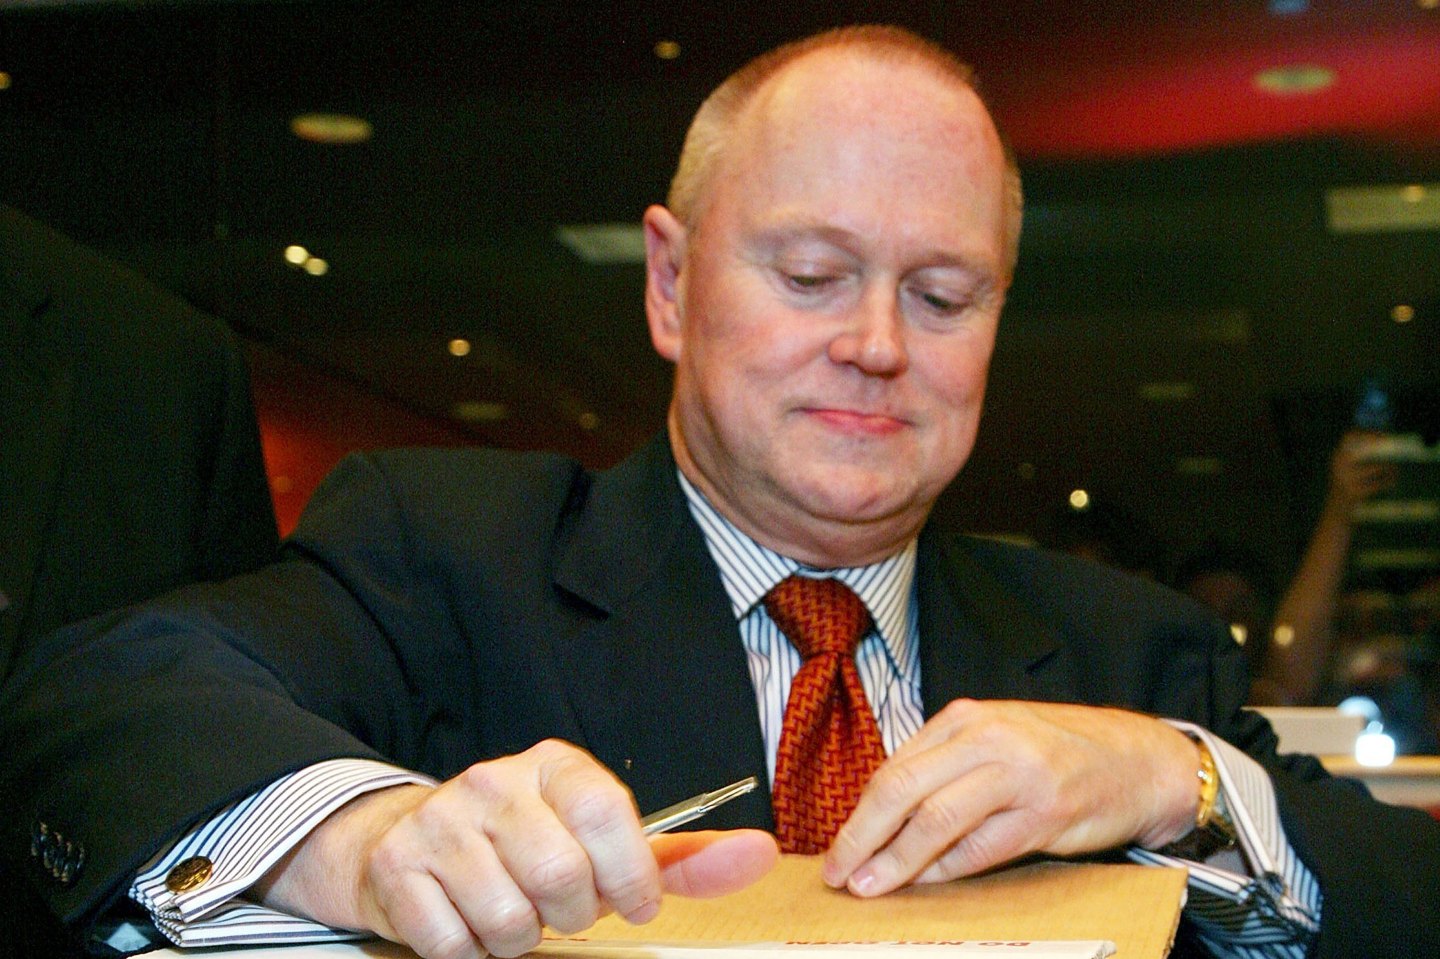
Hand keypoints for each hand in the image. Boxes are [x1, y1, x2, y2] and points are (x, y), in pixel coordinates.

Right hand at [253, 740, 777, 958]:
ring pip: (510, 919)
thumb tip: (761, 854)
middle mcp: (493, 782)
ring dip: (522, 939)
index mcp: (552, 766)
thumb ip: (683, 857)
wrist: (406, 840)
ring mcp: (441, 823)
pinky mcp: (398, 868)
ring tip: (515, 912)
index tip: (634, 901)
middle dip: (573, 915)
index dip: (630, 873)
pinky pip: (455, 946)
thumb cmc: (529, 845)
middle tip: (561, 908)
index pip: (608, 811)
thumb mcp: (605, 841)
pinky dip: (471, 953)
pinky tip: (469, 921)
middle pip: (561, 874)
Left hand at [821, 699, 1198, 895]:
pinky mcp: (1044, 813)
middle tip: (838, 872)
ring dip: (895, 860)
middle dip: (861, 836)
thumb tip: (883, 813)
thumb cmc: (1059, 753)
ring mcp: (1016, 774)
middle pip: (901, 789)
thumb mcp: (995, 738)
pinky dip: (945, 869)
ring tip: (869, 886)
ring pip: (935, 820)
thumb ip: (944, 765)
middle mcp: (986, 739)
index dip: (859, 814)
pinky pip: (980, 847)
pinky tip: (925, 882)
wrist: (1139, 760)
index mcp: (965, 719)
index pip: (893, 768)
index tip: (838, 847)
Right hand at [1325, 430, 1396, 516]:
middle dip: (1383, 451)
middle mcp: (1338, 465)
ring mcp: (1345, 479)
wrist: (1335, 513)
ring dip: (1389, 469)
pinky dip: (1387, 483)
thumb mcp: (1347, 470)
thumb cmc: (1347, 488)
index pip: (1349, 436)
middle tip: (1397, 452)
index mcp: (1337, 457)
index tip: (1384, 435)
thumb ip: (1359, 457)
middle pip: (1365, 450)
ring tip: (1395, 471)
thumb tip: (1386, 444)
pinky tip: (1392, 483)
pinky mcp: (1353, 493)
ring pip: (1375, 467)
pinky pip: (1377, 484)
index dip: (1367, 433)